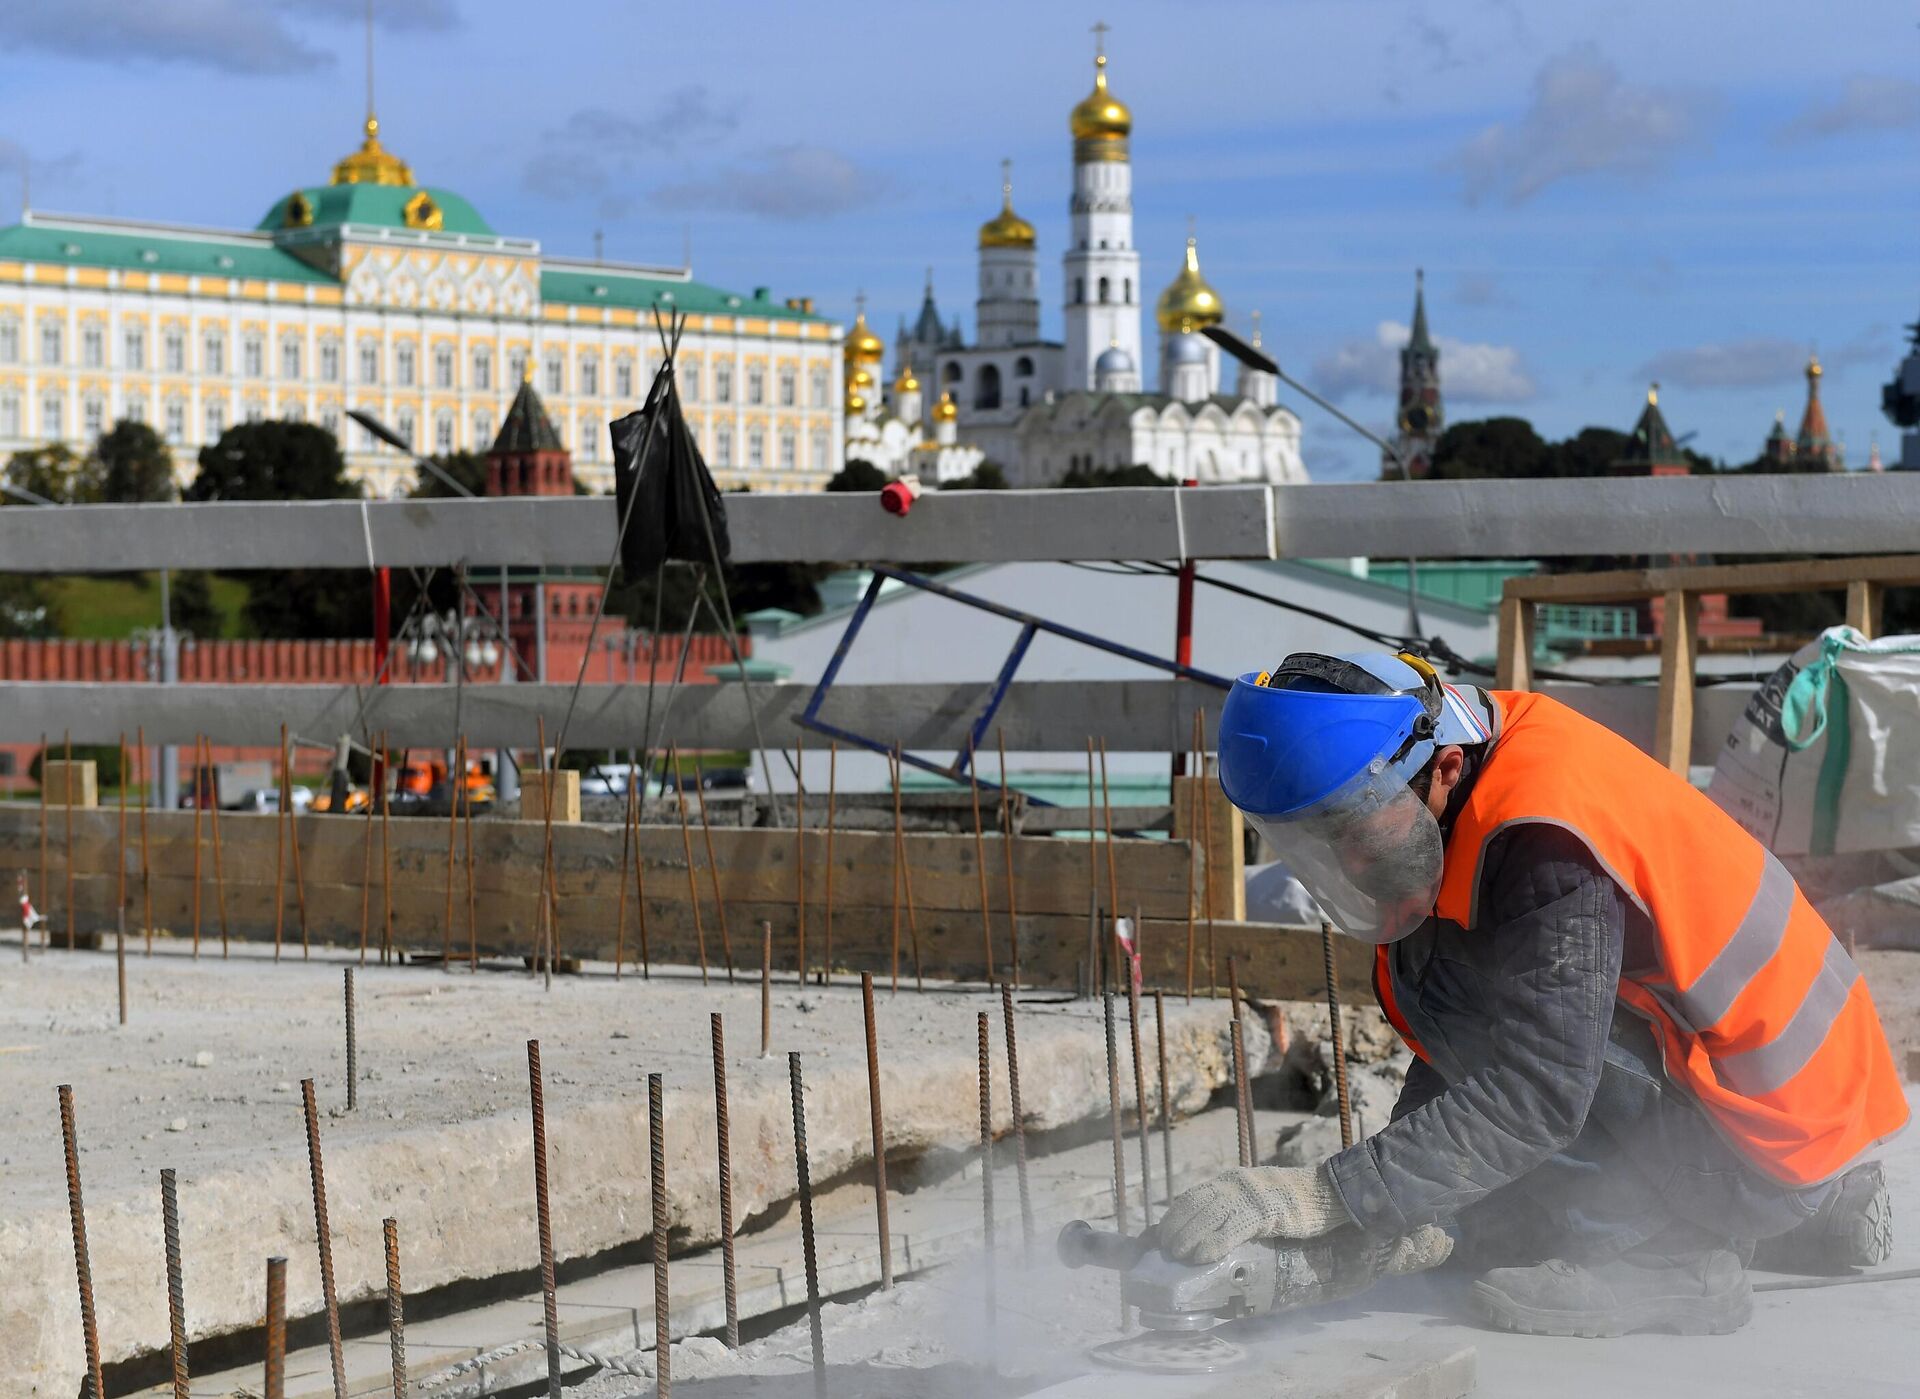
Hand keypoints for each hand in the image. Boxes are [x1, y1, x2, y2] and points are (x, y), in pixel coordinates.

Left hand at [1158, 1164, 1350, 1263]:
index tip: (1162, 1235)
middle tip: (1166, 1251)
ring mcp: (1249, 1197)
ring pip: (1206, 1217)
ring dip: (1187, 1238)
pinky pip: (1231, 1230)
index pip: (1191, 1197)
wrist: (1325, 1192)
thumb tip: (1207, 1230)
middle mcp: (1234, 1185)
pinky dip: (1212, 1244)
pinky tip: (1201, 1257)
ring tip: (1178, 1256)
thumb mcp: (1255, 1196)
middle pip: (1194, 1207)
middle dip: (1175, 1229)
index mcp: (1230, 1181)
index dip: (1173, 1217)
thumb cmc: (1292, 1201)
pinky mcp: (1265, 1212)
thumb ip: (1233, 1206)